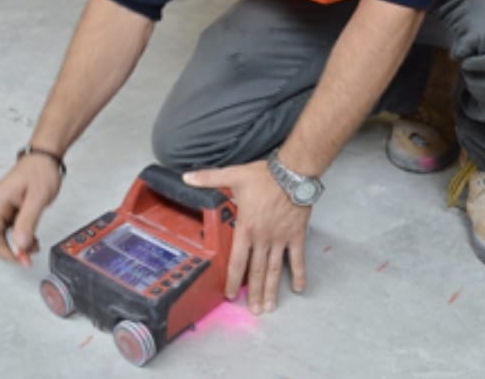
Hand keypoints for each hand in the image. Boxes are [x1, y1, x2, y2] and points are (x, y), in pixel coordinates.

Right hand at [0, 152, 62, 265]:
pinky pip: (13, 229)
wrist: (46, 157)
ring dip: (18, 245)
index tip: (19, 258)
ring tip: (35, 248)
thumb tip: (19, 245)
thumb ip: (27, 221)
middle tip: (26, 259)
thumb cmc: (40, 171)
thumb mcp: (37, 197)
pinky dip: (22, 237)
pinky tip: (33, 240)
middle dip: (10, 250)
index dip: (2, 250)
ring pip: (4, 235)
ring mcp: (4, 208)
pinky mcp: (13, 209)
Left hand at [183, 160, 309, 314]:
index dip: (233, 280)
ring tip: (269, 307)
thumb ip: (209, 178)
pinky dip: (298, 274)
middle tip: (254, 311)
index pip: (237, 260)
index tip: (231, 295)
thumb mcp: (233, 175)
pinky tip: (298, 289)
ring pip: (274, 270)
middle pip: (257, 271)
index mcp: (246, 228)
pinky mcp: (296, 236)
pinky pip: (297, 259)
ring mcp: (280, 239)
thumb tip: (186, 176)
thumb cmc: (263, 176)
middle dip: (254, 293)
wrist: (293, 173)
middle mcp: (263, 239)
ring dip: (271, 290)